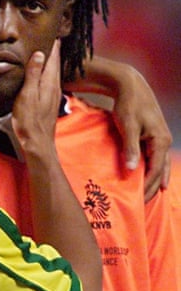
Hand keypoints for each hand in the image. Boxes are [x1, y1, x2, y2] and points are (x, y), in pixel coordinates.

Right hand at [12, 40, 60, 153]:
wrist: (37, 143)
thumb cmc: (30, 121)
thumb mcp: (28, 95)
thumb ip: (33, 74)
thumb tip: (39, 53)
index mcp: (49, 82)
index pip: (54, 57)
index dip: (53, 44)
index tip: (51, 31)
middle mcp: (54, 86)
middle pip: (54, 63)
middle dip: (52, 50)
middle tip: (46, 37)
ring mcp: (52, 95)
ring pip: (52, 72)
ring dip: (48, 62)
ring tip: (42, 51)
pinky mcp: (48, 102)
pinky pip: (48, 81)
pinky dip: (45, 73)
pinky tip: (38, 74)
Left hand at [110, 67, 171, 200]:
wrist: (130, 86)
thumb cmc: (128, 105)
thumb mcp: (127, 126)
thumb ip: (130, 148)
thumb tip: (132, 170)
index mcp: (160, 140)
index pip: (155, 171)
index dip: (147, 187)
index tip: (138, 201)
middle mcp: (164, 141)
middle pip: (159, 171)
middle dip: (151, 188)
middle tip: (141, 204)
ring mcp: (160, 139)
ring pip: (159, 166)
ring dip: (154, 181)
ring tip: (147, 197)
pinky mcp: (154, 136)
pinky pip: (155, 159)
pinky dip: (153, 171)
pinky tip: (152, 180)